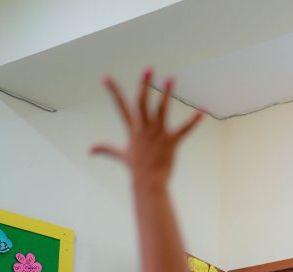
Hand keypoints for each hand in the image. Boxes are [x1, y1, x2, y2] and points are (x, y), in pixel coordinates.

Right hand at [91, 69, 202, 183]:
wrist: (148, 182)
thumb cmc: (136, 169)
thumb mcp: (120, 156)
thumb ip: (106, 149)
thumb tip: (89, 150)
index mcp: (133, 129)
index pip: (121, 107)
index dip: (113, 92)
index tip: (106, 77)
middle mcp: (143, 128)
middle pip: (142, 101)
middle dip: (144, 84)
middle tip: (148, 68)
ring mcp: (157, 134)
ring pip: (161, 109)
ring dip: (166, 93)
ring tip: (170, 77)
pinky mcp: (171, 142)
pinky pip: (184, 129)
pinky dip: (194, 120)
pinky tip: (203, 110)